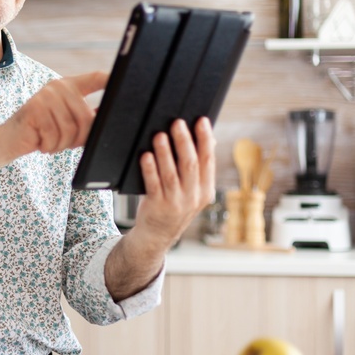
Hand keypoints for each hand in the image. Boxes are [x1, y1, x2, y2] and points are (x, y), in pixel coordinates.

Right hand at [2, 71, 108, 156]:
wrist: (9, 138)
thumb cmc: (42, 131)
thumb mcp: (67, 122)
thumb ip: (86, 117)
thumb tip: (109, 121)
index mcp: (69, 85)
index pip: (97, 77)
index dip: (113, 80)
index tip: (128, 86)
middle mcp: (58, 86)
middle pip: (86, 117)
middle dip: (80, 138)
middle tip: (67, 143)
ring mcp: (46, 96)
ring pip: (71, 129)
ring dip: (63, 144)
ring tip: (52, 142)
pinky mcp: (35, 109)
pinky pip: (55, 136)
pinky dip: (50, 146)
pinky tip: (42, 143)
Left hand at [132, 117, 216, 250]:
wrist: (158, 234)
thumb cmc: (174, 204)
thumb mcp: (192, 190)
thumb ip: (198, 167)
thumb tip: (207, 137)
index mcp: (205, 190)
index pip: (208, 161)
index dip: (205, 139)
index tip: (201, 121)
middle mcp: (193, 197)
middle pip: (191, 165)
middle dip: (184, 141)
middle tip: (177, 123)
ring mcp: (175, 203)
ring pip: (171, 174)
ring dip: (165, 152)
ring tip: (159, 135)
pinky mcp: (157, 206)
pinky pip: (153, 184)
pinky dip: (149, 169)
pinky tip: (146, 155)